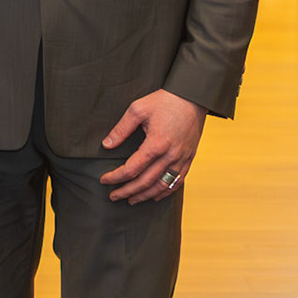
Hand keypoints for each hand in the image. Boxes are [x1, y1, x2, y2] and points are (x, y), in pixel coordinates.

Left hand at [99, 89, 205, 203]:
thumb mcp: (137, 109)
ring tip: (131, 200)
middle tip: (113, 196)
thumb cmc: (164, 101)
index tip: (104, 180)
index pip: (132, 169)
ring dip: (145, 195)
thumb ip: (121, 129)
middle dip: (127, 191)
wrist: (193, 98)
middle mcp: (171, 156)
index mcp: (156, 144)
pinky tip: (154, 196)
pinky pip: (177, 181)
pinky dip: (164, 191)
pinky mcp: (189, 159)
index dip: (116, 177)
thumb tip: (107, 145)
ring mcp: (182, 159)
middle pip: (146, 182)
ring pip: (162, 186)